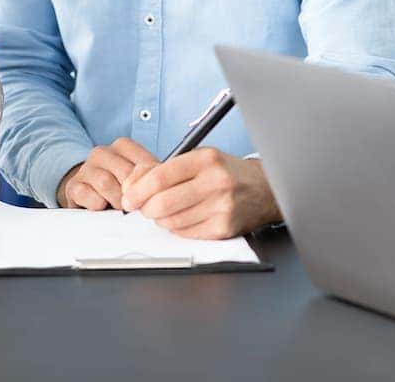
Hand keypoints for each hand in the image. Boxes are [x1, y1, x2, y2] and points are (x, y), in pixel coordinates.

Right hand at [57, 138, 158, 210]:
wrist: (88, 193)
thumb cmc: (119, 186)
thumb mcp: (137, 178)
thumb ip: (151, 178)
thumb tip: (164, 190)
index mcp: (123, 146)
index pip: (144, 163)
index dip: (151, 185)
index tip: (154, 198)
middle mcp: (102, 152)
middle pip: (126, 173)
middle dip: (135, 195)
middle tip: (138, 208)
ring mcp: (86, 168)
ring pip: (106, 183)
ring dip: (116, 201)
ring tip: (121, 209)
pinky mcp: (73, 185)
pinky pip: (86, 194)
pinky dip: (97, 203)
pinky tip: (101, 206)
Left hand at [120, 149, 280, 239]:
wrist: (265, 190)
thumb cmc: (227, 174)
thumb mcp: (199, 159)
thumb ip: (166, 169)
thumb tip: (132, 184)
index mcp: (206, 160)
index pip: (159, 177)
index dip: (137, 190)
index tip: (129, 197)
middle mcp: (216, 182)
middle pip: (162, 203)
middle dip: (145, 209)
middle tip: (144, 208)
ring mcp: (222, 207)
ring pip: (172, 222)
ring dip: (161, 220)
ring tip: (166, 212)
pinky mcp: (224, 228)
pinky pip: (186, 233)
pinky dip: (177, 229)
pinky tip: (183, 219)